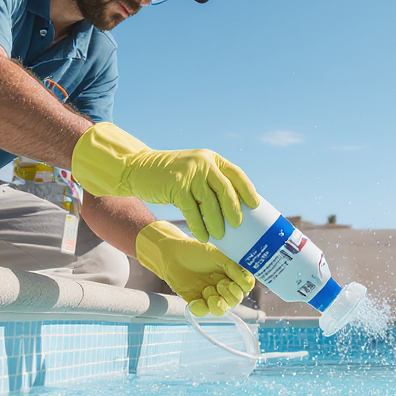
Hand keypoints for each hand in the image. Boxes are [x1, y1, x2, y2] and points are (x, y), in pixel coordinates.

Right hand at [70, 123, 258, 240]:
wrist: (139, 168)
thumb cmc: (171, 176)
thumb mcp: (194, 172)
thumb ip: (210, 183)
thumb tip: (234, 209)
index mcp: (212, 159)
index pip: (236, 174)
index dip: (247, 190)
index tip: (255, 205)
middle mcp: (203, 162)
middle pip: (225, 189)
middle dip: (233, 209)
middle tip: (237, 225)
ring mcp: (189, 173)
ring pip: (209, 202)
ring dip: (216, 222)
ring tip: (219, 236)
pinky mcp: (175, 185)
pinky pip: (191, 210)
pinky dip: (198, 225)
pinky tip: (202, 236)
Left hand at [134, 221, 255, 316]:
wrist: (172, 254)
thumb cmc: (196, 251)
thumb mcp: (218, 256)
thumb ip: (234, 268)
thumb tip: (248, 283)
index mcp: (231, 274)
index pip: (245, 287)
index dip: (241, 288)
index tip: (231, 281)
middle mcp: (223, 286)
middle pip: (235, 301)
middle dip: (229, 296)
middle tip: (219, 284)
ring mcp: (209, 294)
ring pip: (220, 310)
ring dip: (216, 304)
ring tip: (207, 291)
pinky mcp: (195, 301)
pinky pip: (203, 312)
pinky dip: (200, 309)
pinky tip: (195, 301)